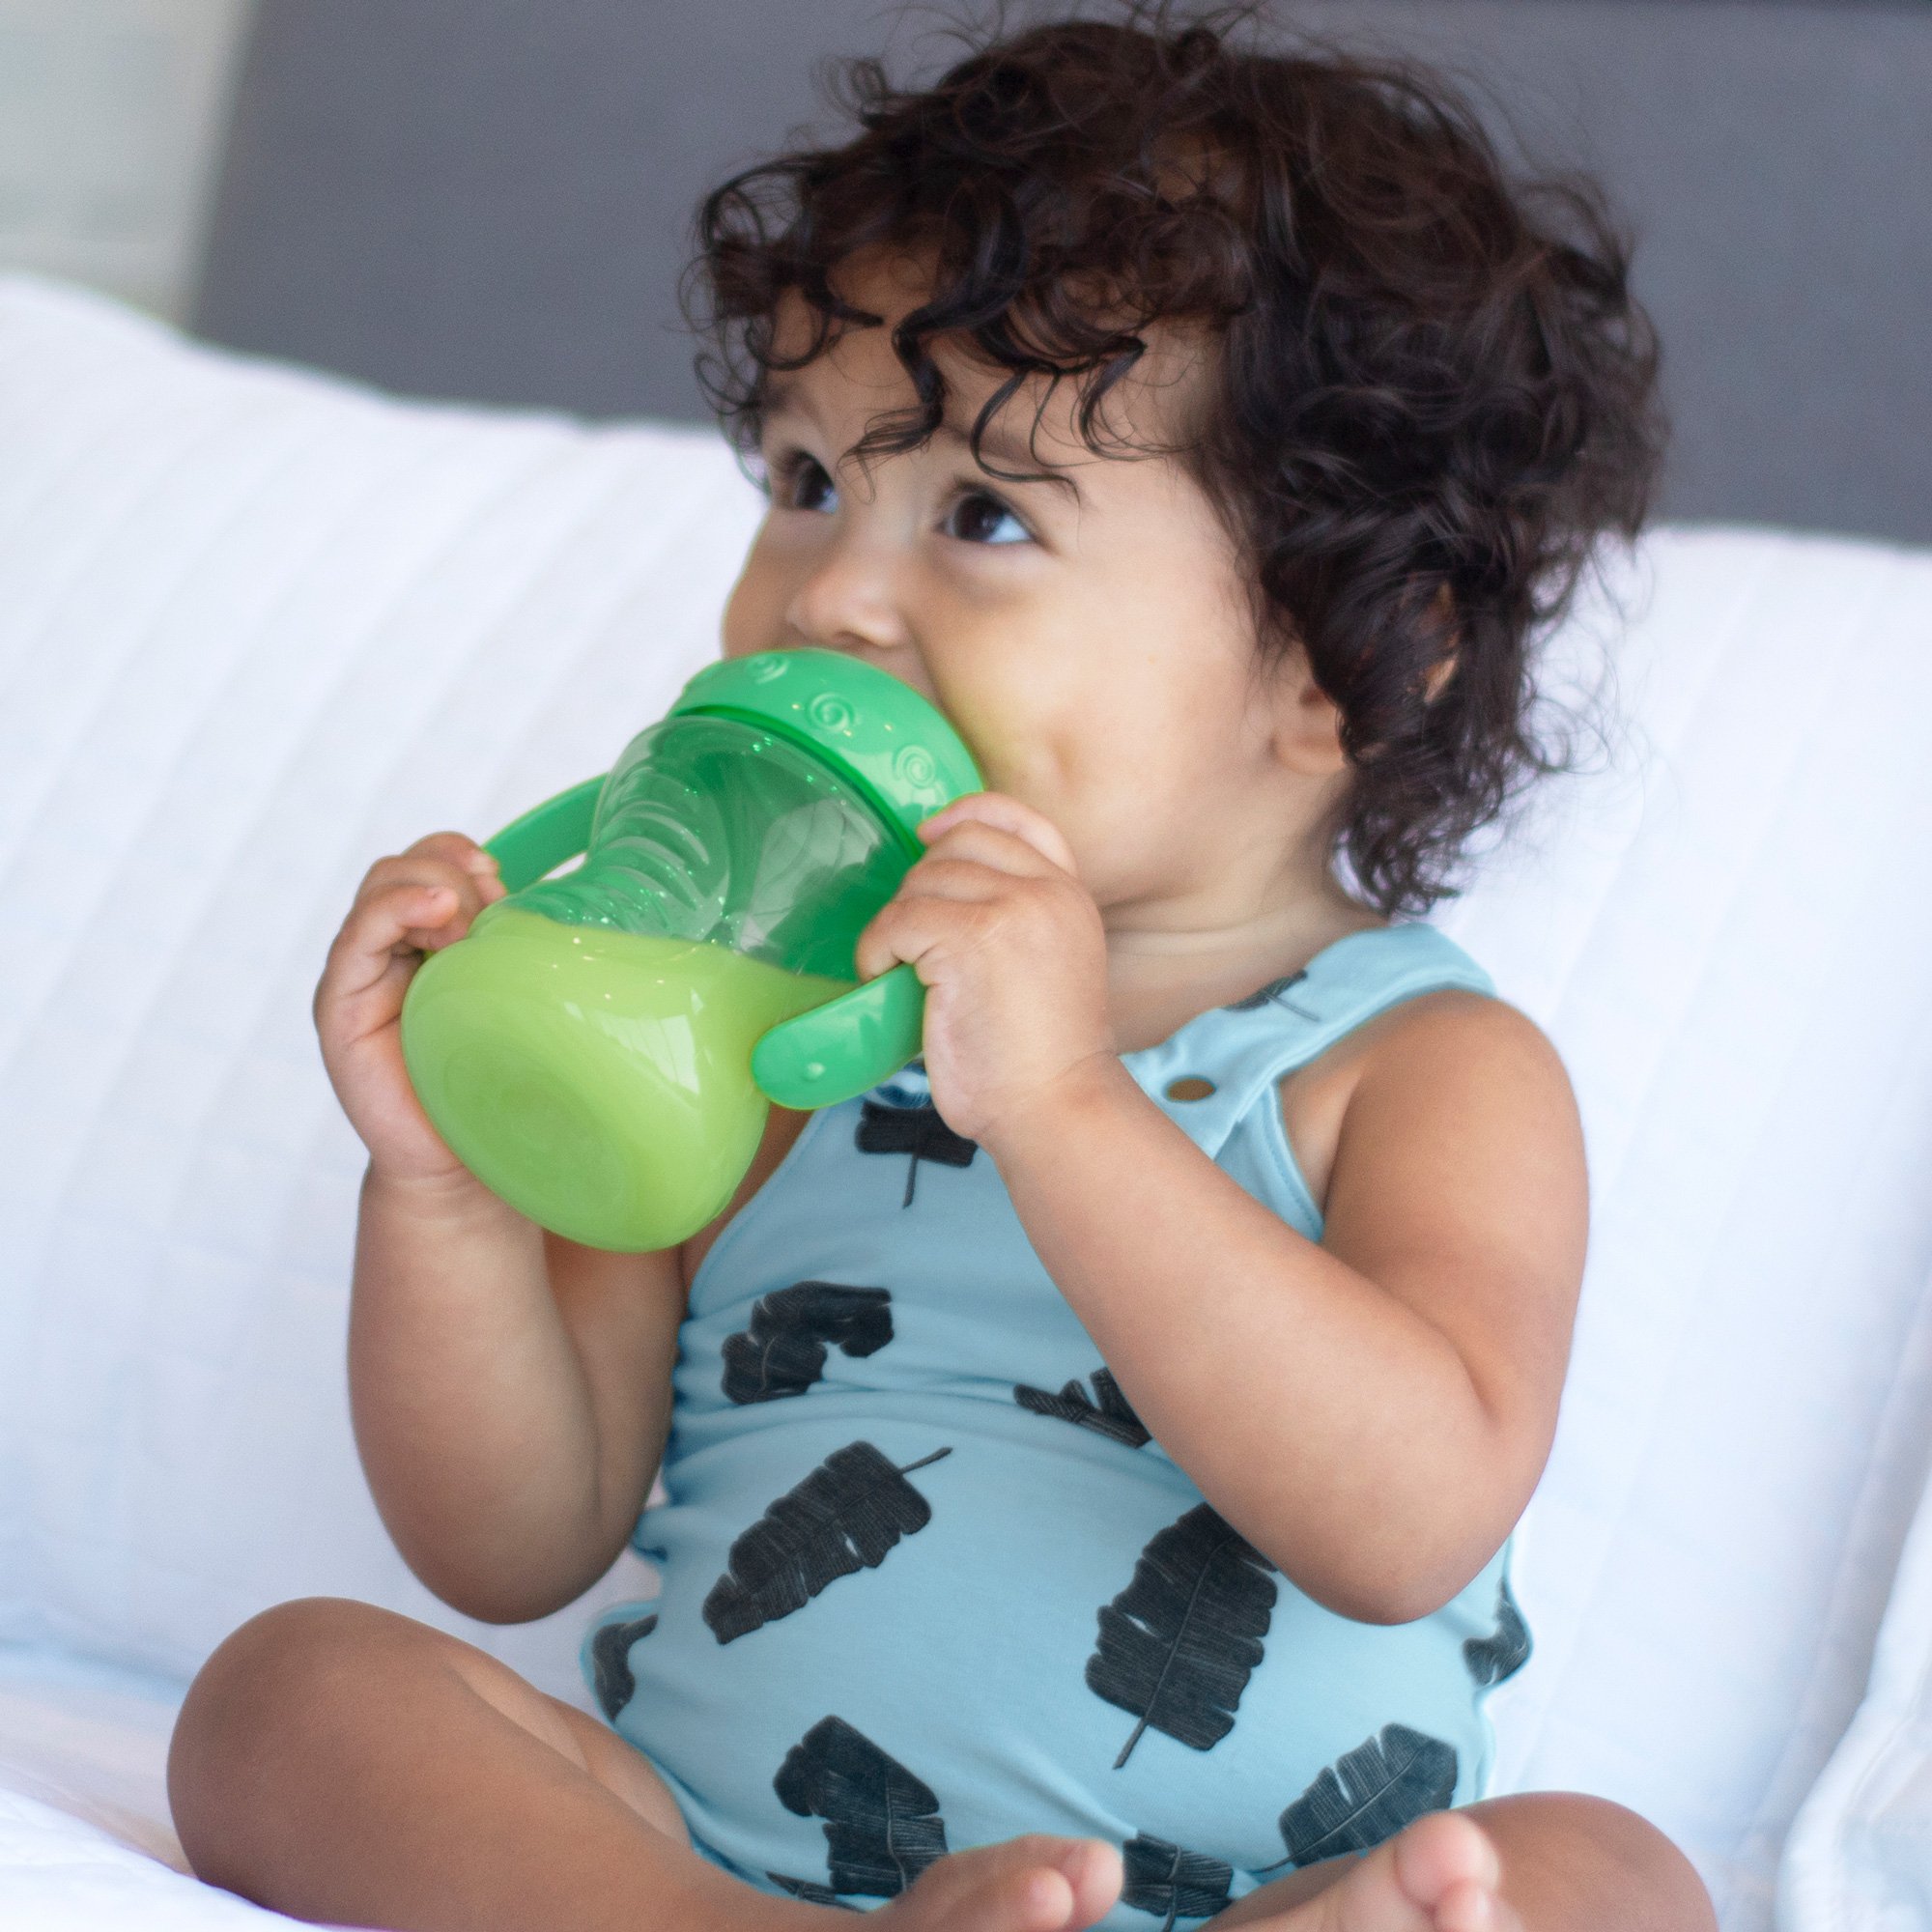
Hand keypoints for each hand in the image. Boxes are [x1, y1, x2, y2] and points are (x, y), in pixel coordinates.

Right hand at [313, 832, 507, 1185]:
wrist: (461, 1165)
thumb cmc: (498, 1082)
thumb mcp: (519, 1001)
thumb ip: (520, 950)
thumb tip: (562, 899)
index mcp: (431, 940)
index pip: (431, 863)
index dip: (459, 854)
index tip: (500, 875)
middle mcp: (390, 949)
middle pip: (405, 867)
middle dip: (452, 872)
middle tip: (490, 912)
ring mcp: (360, 975)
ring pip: (380, 889)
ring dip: (431, 888)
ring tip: (466, 928)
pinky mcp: (341, 1007)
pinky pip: (355, 939)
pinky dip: (394, 909)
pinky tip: (435, 910)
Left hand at [853, 792, 1115, 1145]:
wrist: (1055, 1106)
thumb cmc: (1040, 1060)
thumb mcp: (1052, 966)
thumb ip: (1017, 921)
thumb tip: (939, 889)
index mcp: (1070, 897)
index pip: (1020, 820)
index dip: (968, 813)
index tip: (930, 831)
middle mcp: (1046, 893)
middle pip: (959, 844)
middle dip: (921, 883)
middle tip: (911, 937)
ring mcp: (1011, 910)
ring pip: (922, 881)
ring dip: (896, 923)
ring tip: (900, 968)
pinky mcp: (969, 939)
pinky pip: (897, 920)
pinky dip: (877, 948)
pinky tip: (885, 976)